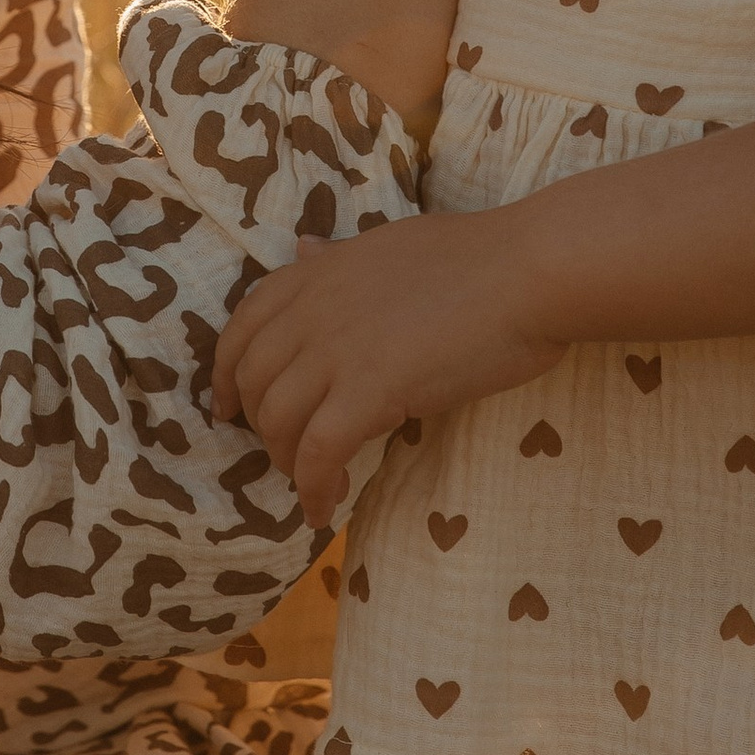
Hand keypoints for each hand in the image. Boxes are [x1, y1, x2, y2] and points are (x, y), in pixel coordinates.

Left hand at [213, 209, 568, 525]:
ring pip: (277, 421)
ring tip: (312, 483)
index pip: (244, 324)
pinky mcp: (370, 390)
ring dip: (286, 462)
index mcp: (319, 272)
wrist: (528, 271)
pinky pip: (317, 453)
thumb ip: (340, 257)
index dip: (227, 372)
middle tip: (281, 454)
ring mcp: (337, 349)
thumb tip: (304, 249)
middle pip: (253, 379)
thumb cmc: (479, 257)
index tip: (227, 406)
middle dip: (258, 424)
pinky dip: (312, 487)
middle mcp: (315, 309)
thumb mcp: (390, 245)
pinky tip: (325, 509)